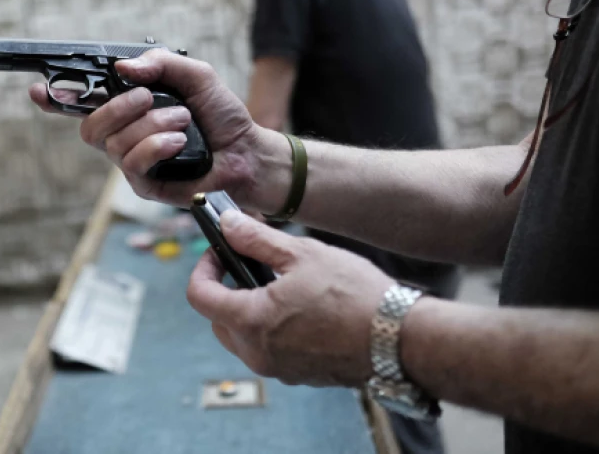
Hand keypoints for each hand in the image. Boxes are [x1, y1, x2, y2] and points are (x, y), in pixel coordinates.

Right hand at [28, 49, 287, 210]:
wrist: (246, 150)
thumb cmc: (220, 115)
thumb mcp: (196, 75)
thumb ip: (161, 63)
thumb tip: (125, 67)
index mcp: (128, 109)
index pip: (82, 105)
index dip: (55, 99)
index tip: (37, 90)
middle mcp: (123, 136)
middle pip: (89, 127)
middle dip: (116, 107)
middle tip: (149, 97)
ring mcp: (132, 163)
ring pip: (114, 144)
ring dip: (151, 124)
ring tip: (183, 120)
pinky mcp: (146, 185)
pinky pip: (133, 163)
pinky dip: (156, 145)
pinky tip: (178, 141)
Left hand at [186, 210, 394, 386]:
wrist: (399, 339)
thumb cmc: (354, 295)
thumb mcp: (303, 254)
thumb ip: (256, 239)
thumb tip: (228, 223)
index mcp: (250, 321)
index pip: (199, 296)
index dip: (202, 268)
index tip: (218, 251)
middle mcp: (257, 353)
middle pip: (217, 319)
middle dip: (225, 289)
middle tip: (247, 263)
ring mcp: (278, 369)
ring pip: (243, 337)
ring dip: (248, 310)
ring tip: (278, 284)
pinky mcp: (298, 375)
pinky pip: (269, 350)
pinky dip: (271, 329)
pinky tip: (299, 308)